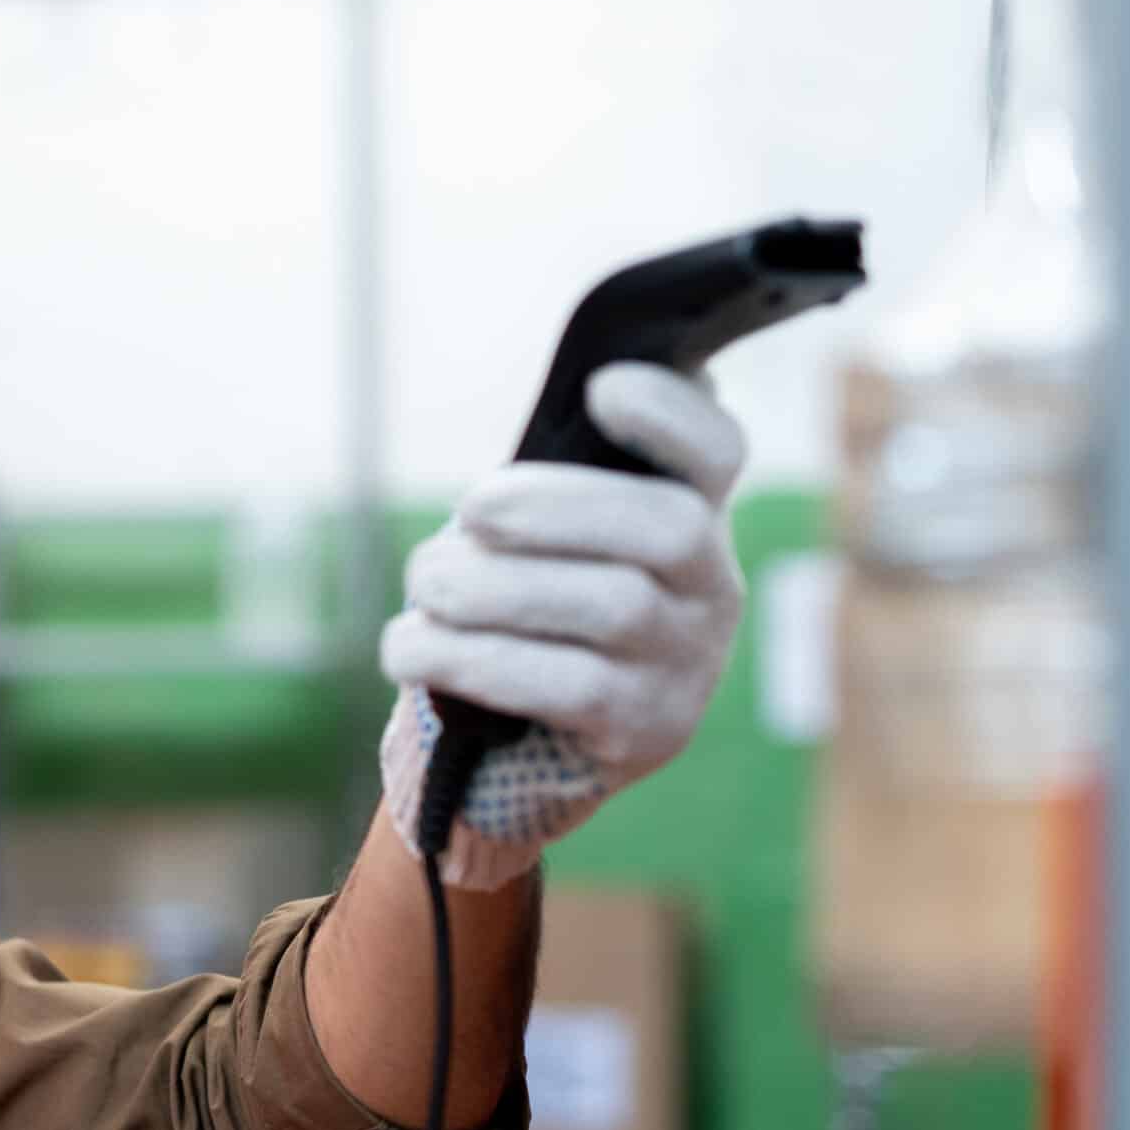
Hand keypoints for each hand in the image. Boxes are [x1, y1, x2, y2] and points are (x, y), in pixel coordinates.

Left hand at [378, 361, 748, 889]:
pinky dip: (473, 660)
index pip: (717, 452)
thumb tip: (490, 502)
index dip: (672, 413)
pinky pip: (563, 686)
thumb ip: (544, 497)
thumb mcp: (549, 543)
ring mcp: (688, 664)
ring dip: (497, 588)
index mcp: (692, 515)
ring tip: (427, 584)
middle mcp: (711, 588)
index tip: (601, 385)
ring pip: (613, 606)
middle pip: (667, 527)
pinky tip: (412, 648)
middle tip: (469, 511)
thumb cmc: (531, 612)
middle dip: (554, 506)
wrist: (535, 744)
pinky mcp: (643, 730)